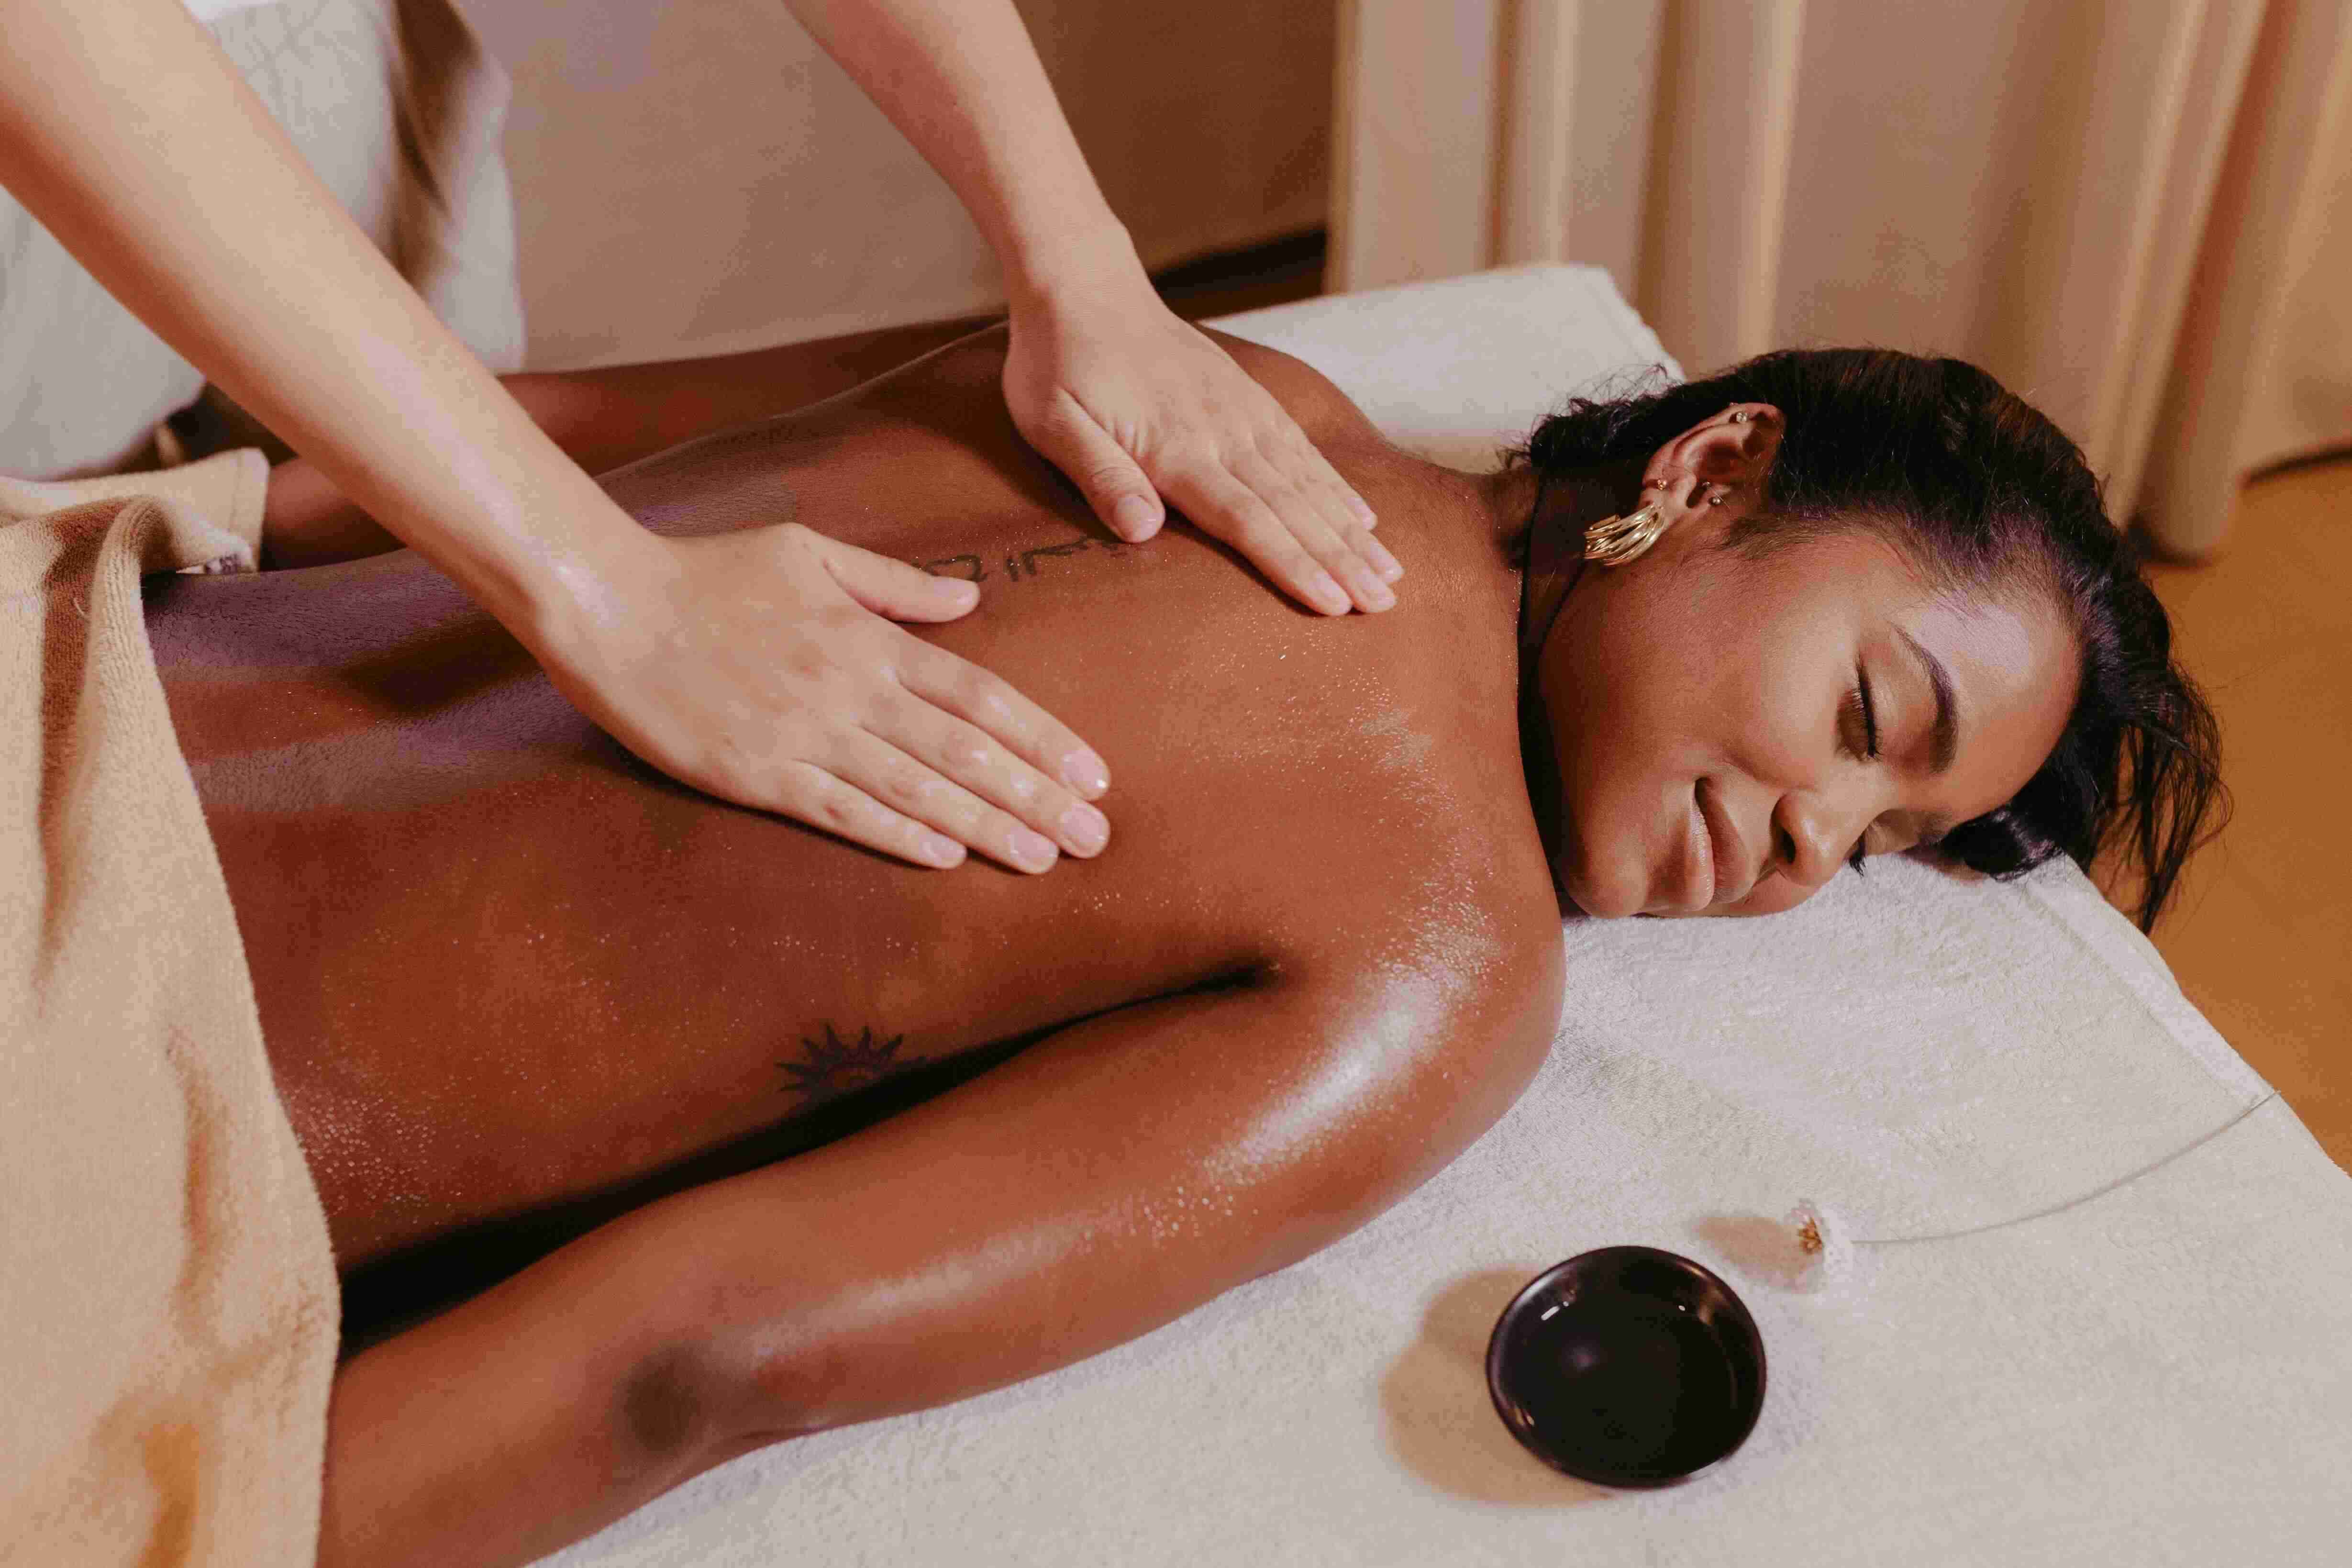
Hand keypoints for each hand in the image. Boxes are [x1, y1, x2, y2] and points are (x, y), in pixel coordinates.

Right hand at [542, 523, 1111, 872]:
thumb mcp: (809, 552)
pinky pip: (839, 809)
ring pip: (914, 787)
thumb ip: (894, 584)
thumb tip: (970, 600)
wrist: (610, 603)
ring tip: (1042, 858)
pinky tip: (945, 857)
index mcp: (867, 638)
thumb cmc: (711, 572)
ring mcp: (803, 734)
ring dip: (984, 826)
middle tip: (1094, 838)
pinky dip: (896, 833)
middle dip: (1034, 796)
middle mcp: (848, 689)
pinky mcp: (756, 773)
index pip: (978, 692)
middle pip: (963, 748)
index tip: (1091, 773)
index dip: (1041, 736)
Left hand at [1002, 274, 1403, 616]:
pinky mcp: (1247, 399)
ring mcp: (1241, 414)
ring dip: (1350, 533)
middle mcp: (1222, 433)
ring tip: (1390, 572)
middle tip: (1384, 604)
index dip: (1292, 564)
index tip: (1334, 604)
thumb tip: (1141, 531)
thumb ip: (1101, 476)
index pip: (1246, 519)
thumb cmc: (1058, 365)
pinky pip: (1302, 450)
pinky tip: (1363, 518)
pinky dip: (1336, 487)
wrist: (1084, 287)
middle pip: (1292, 508)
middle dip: (1341, 561)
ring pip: (1308, 483)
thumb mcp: (1053, 423)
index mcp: (1175, 449)